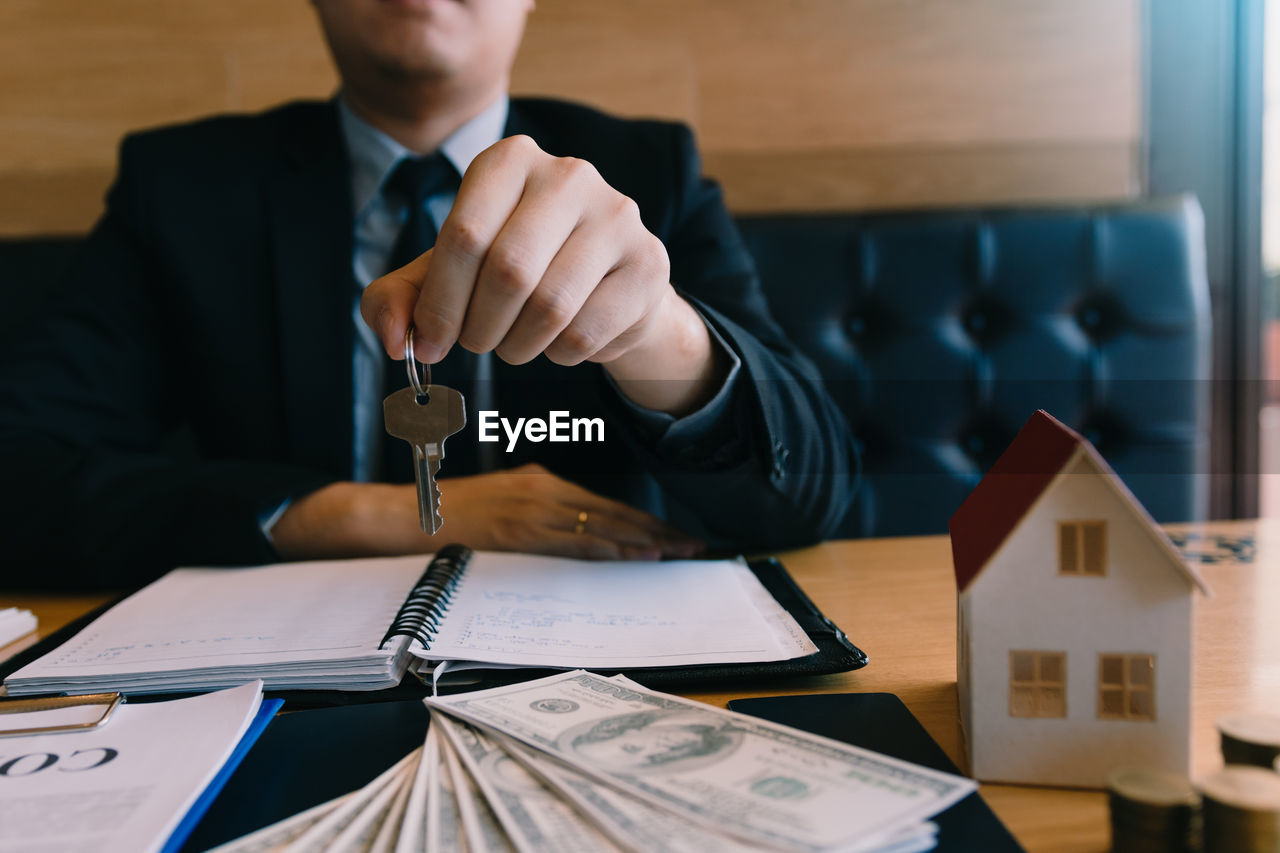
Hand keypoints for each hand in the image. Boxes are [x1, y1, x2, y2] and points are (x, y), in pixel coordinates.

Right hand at [270, 464, 702, 560]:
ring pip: (599, 527)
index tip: (672, 533)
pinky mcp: (518, 531)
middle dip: (654, 530)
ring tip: (675, 551)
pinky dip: (607, 548)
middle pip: (611, 513)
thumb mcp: (502, 500)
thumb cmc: (452, 513)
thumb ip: (537, 508)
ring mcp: (531, 510)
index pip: (604, 504)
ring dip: (640, 541)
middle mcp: (542, 492)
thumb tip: (571, 524)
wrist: (405, 516)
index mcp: (540, 483)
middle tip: (691, 544)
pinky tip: (632, 554)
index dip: (642, 520)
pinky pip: (572, 543)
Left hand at [361, 135, 727, 414]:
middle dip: (480, 327)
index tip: (432, 341)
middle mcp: (569, 174)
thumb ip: (398, 299)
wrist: (608, 284)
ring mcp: (617, 217)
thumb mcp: (448, 275)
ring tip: (514, 345)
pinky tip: (560, 341)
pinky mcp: (648, 264)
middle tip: (476, 344)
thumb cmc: (517, 270)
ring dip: (518, 346)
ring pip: (551, 306)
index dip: (440, 302)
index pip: (464, 235)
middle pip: (509, 271)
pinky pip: (587, 332)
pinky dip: (560, 354)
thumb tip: (395, 341)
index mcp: (511, 160)